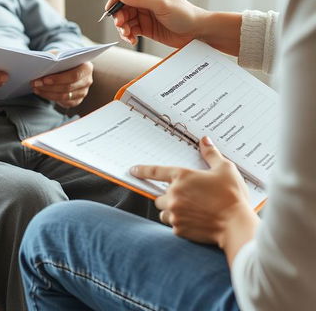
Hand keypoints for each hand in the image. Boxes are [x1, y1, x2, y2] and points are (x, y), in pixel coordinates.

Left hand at [32, 61, 92, 108]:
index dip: (59, 79)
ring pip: (64, 96)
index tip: (44, 79)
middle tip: (35, 83)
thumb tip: (41, 65)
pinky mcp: (76, 100)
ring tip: (35, 88)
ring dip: (47, 93)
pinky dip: (50, 97)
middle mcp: (87, 81)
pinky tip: (41, 92)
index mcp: (87, 67)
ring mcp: (83, 92)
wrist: (67, 65)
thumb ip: (53, 58)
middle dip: (49, 87)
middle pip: (68, 87)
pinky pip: (63, 102)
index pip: (74, 75)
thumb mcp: (59, 54)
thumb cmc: (62, 58)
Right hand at [105, 0, 206, 47]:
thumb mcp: (162, 5)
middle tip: (121, 26)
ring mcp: (144, 15)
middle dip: (119, 17)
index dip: (115, 0)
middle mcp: (144, 1)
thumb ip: (140, 0)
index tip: (109, 10)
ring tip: (128, 35)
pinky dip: (128, 36)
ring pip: (125, 20)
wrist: (197, 32)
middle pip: (122, 8)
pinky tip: (132, 40)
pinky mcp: (145, 28)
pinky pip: (130, 30)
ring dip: (123, 28)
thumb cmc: (185, 14)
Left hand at [130, 137, 258, 256]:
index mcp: (182, 176)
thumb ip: (211, 154)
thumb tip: (205, 141)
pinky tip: (195, 222)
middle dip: (169, 196)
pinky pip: (173, 225)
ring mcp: (175, 213)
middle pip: (159, 195)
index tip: (133, 170)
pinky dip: (180, 223)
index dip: (142, 170)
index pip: (155, 171)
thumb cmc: (232, 197)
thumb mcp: (225, 169)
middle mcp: (174, 194)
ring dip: (172, 210)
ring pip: (164, 211)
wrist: (237, 226)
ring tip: (191, 211)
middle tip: (187, 198)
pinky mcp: (179, 229)